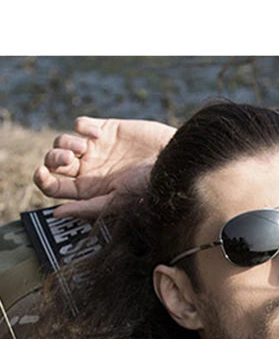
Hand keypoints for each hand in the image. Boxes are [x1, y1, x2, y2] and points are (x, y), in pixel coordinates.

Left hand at [33, 116, 175, 218]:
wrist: (175, 163)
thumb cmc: (151, 188)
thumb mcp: (119, 201)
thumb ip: (88, 207)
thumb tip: (56, 214)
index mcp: (89, 190)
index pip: (54, 186)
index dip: (42, 180)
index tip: (42, 173)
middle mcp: (89, 170)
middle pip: (53, 162)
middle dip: (54, 159)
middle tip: (69, 160)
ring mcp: (96, 149)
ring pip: (62, 141)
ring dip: (66, 143)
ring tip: (84, 148)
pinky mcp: (106, 130)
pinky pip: (80, 124)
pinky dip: (83, 127)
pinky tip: (98, 135)